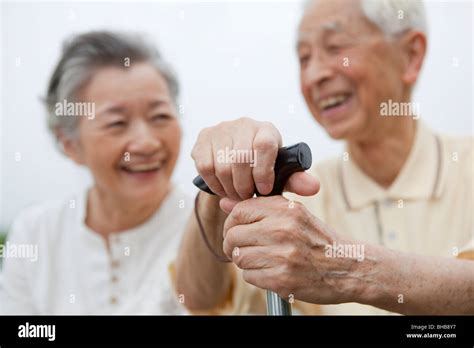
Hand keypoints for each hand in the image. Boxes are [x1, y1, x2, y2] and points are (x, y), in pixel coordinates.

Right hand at [191, 117, 318, 200]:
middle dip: (245, 186)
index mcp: (267, 130)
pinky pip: (205, 166)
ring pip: (222, 166)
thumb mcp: (280, 174)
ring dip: (230, 188)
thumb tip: (314, 187)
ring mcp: (221, 129)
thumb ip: (295, 180)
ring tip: (237, 196)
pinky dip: (215, 184)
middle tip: (248, 198)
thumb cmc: (263, 168)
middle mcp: (244, 124)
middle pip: (240, 159)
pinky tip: (223, 190)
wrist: (235, 159)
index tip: (265, 190)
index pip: (264, 145)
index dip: (264, 172)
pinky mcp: (203, 138)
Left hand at [222, 196, 369, 304]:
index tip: (236, 230)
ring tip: (262, 260)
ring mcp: (282, 256)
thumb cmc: (318, 240)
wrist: (349, 267)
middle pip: (233, 236)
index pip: (239, 212)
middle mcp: (283, 230)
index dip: (231, 223)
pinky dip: (256, 276)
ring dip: (246, 262)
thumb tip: (224, 203)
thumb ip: (258, 208)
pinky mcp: (282, 279)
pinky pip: (249, 276)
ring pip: (239, 258)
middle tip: (244, 249)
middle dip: (233, 245)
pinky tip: (271, 272)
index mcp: (286, 210)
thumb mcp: (294, 215)